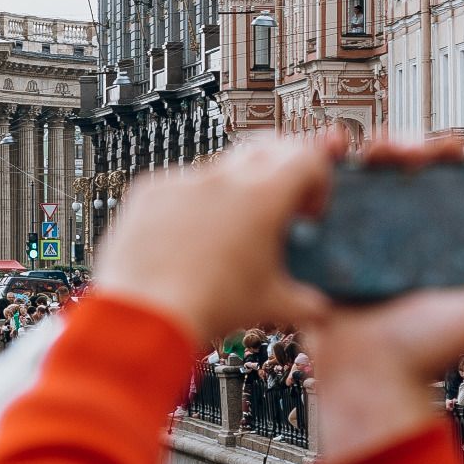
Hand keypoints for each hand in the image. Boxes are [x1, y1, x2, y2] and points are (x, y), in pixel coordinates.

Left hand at [92, 134, 345, 346]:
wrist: (144, 316)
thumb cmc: (207, 308)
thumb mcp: (271, 306)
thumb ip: (307, 302)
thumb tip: (319, 309)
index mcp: (264, 198)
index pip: (307, 158)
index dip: (318, 180)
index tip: (309, 208)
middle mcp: (224, 179)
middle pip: (266, 148)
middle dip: (280, 170)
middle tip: (279, 204)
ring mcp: (184, 180)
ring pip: (219, 170)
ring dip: (233, 193)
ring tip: (227, 235)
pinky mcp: (150, 190)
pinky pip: (180, 186)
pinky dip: (191, 205)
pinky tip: (187, 241)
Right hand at [271, 137, 463, 463]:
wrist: (367, 380)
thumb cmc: (425, 354)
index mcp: (438, 244)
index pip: (445, 182)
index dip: (446, 156)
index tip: (446, 150)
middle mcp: (399, 237)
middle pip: (400, 171)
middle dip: (403, 145)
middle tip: (404, 152)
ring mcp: (359, 240)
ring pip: (361, 178)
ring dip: (363, 153)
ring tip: (367, 152)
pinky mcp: (322, 248)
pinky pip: (319, 203)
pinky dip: (320, 175)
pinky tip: (328, 161)